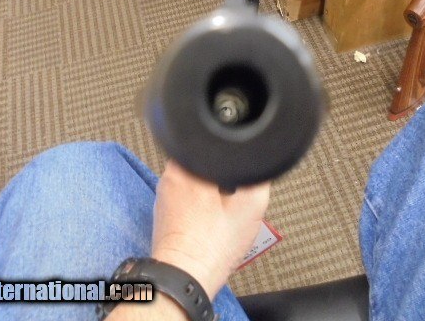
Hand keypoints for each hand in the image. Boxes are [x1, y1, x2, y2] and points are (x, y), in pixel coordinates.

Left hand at [151, 161, 270, 299]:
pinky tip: (208, 220)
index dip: (233, 159)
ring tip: (220, 211)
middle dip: (220, 176)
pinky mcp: (162, 211)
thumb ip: (260, 177)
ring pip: (193, 180)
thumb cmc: (212, 246)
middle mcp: (170, 175)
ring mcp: (163, 194)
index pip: (215, 147)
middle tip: (231, 196)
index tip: (239, 177)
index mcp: (189, 165)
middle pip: (204, 163)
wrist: (186, 277)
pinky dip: (198, 205)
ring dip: (208, 190)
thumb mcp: (252, 206)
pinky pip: (184, 197)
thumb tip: (262, 163)